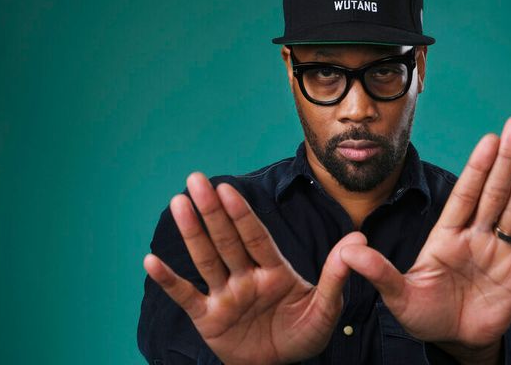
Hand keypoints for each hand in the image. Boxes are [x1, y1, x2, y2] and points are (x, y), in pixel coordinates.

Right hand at [143, 172, 363, 364]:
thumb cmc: (304, 332)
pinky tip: (152, 261)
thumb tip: (358, 240)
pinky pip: (186, 297)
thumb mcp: (326, 307)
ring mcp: (225, 296)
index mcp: (274, 270)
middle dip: (212, 210)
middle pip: (227, 239)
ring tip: (178, 203)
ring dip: (192, 233)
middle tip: (196, 179)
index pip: (256, 237)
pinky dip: (169, 281)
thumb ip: (336, 275)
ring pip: (206, 260)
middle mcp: (246, 276)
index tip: (229, 189)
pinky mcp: (209, 319)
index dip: (242, 213)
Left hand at [340, 116, 510, 362]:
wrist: (453, 341)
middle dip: (505, 159)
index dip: (477, 167)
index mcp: (446, 236)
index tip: (489, 139)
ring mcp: (498, 252)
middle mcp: (475, 237)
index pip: (464, 195)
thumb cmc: (423, 315)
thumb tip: (348, 250)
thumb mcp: (398, 295)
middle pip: (493, 192)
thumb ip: (378, 272)